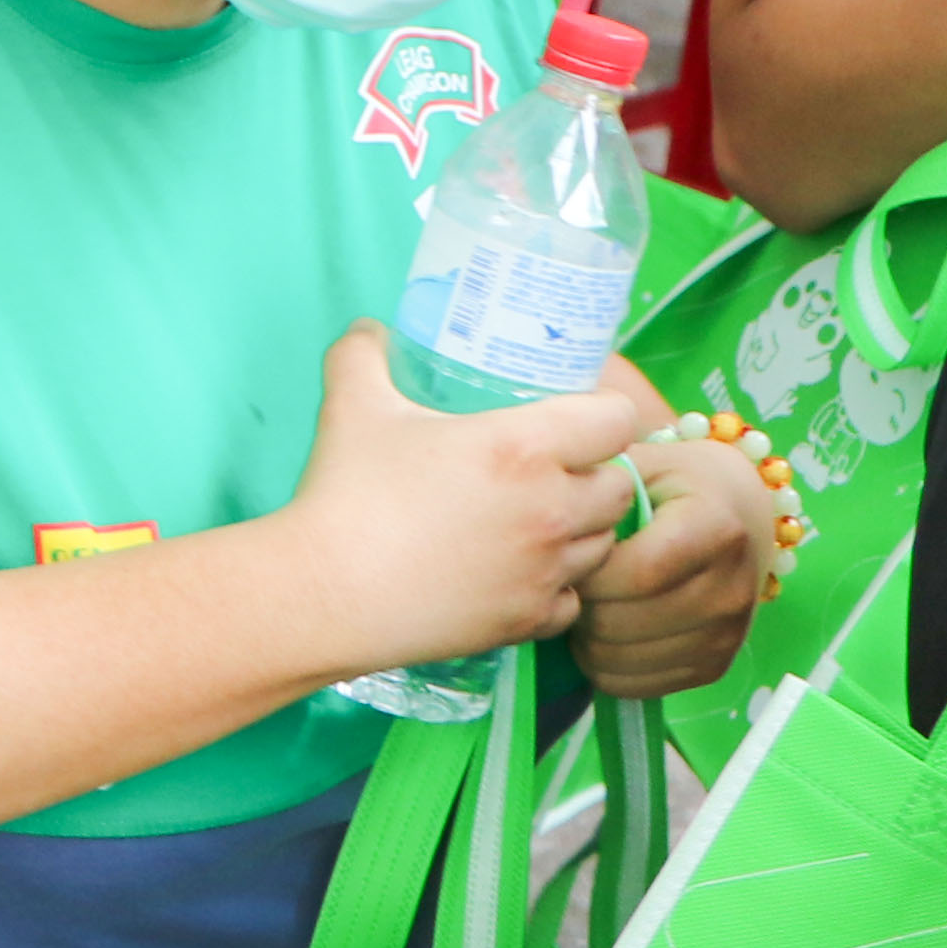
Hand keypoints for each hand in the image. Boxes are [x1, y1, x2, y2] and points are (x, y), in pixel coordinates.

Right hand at [260, 330, 655, 685]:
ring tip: (537, 521)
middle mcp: (552, 509)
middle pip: (620, 485)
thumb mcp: (353, 405)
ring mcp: (547, 571)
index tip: (573, 417)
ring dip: (580, 529)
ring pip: (603, 543)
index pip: (617, 420)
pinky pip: (573, 599)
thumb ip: (365, 354)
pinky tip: (518, 573)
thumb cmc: (347, 494)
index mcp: (525, 448)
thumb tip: (374, 328)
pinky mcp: (530, 619)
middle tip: (554, 469)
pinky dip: (555, 586)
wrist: (326, 593)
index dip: (602, 414)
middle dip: (594, 473)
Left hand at [572, 422, 775, 699]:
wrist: (740, 512)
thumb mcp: (642, 465)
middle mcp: (731, 586)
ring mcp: (728, 633)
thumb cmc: (675, 483)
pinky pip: (636, 687)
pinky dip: (605, 666)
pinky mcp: (716, 666)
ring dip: (586, 638)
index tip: (566, 556)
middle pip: (621, 623)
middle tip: (569, 582)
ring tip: (588, 603)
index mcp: (715, 527)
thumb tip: (543, 508)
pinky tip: (607, 630)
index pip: (635, 573)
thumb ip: (598, 482)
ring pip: (621, 660)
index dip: (586, 573)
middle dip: (579, 605)